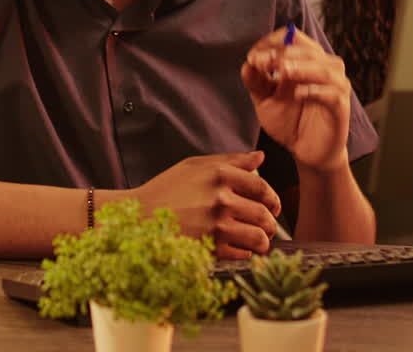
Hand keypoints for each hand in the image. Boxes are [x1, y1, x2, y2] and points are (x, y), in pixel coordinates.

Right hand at [127, 151, 280, 259]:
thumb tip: (260, 156)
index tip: (273, 207)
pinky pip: (242, 254)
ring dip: (263, 242)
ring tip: (258, 241)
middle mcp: (221, 198)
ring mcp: (216, 224)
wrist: (139, 216)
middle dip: (271, 223)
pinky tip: (237, 249)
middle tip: (268, 227)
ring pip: (259, 238)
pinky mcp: (210, 247)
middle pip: (264, 214)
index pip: (262, 188)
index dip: (273, 199)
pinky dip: (245, 254)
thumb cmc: (166, 189)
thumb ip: (231, 160)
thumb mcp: (195, 165)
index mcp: (220, 175)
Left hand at [241, 26, 351, 174]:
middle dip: (283, 54)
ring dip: (302, 67)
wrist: (306, 152)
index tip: (253, 57)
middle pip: (309, 49)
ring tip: (281, 72)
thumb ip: (256, 82)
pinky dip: (316, 91)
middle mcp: (325, 69)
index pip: (293, 37)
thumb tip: (248, 63)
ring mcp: (336, 88)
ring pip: (325, 68)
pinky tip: (298, 94)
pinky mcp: (341, 108)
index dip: (272, 42)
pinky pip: (333, 94)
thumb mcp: (265, 100)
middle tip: (262, 63)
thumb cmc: (289, 121)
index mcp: (306, 61)